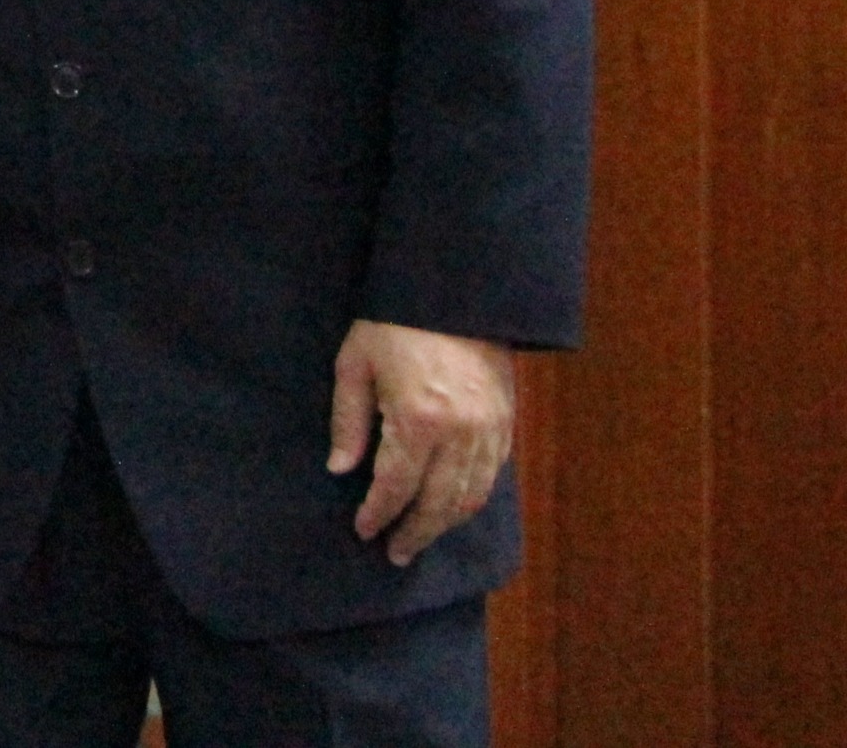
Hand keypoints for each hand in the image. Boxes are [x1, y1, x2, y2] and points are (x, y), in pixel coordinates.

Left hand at [329, 320, 515, 565]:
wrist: (455, 292)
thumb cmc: (394, 323)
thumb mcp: (355, 364)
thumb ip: (348, 421)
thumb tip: (340, 470)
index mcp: (418, 420)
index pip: (396, 486)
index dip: (378, 514)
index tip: (364, 531)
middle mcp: (460, 434)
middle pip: (437, 503)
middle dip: (414, 533)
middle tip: (395, 553)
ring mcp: (489, 430)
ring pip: (470, 497)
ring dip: (444, 524)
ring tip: (421, 538)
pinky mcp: (506, 422)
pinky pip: (491, 475)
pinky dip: (471, 498)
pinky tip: (452, 506)